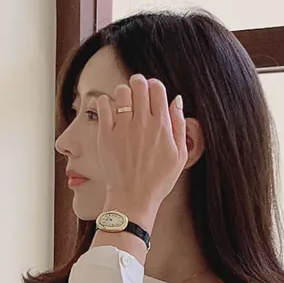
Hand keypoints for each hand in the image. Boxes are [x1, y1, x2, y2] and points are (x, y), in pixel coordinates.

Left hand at [91, 71, 191, 228]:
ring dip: (123, 93)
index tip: (151, 92)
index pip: (157, 88)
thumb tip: (176, 100)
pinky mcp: (106, 135)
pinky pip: (103, 105)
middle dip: (138, 83)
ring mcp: (123, 128)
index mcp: (162, 126)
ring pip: (121, 91)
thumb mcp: (179, 156)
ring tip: (124, 104)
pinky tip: (110, 110)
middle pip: (139, 84)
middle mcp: (143, 123)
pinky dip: (106, 102)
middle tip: (137, 92)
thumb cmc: (158, 180)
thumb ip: (180, 125)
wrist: (134, 198)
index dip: (154, 85)